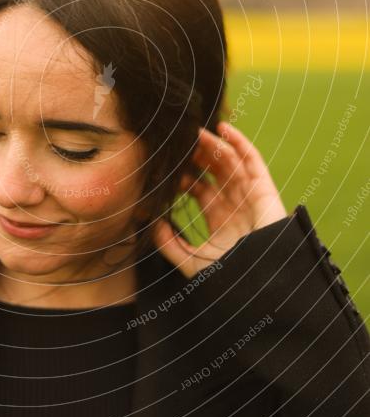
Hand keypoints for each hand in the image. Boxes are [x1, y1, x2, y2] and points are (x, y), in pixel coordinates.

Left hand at [150, 121, 287, 278]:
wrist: (261, 287)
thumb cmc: (230, 279)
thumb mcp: (193, 262)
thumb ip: (170, 245)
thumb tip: (152, 224)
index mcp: (219, 218)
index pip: (199, 188)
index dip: (183, 175)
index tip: (164, 165)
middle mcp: (234, 204)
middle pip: (213, 170)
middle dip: (196, 154)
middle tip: (178, 141)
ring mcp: (250, 195)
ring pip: (229, 161)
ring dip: (213, 144)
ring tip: (194, 131)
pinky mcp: (264, 190)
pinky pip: (252, 160)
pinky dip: (239, 142)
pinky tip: (222, 129)